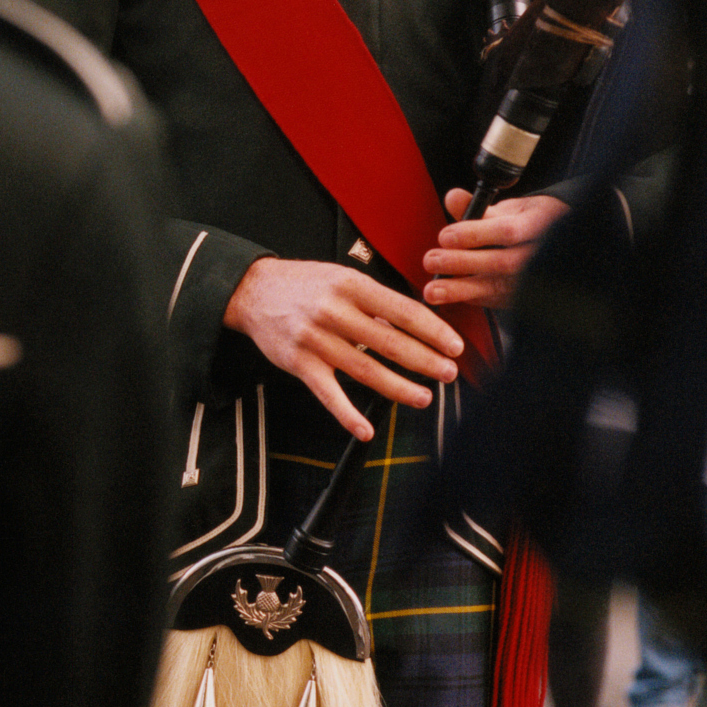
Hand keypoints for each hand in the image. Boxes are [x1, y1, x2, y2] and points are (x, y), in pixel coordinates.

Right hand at [222, 256, 463, 441]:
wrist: (253, 291)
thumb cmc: (303, 283)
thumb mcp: (342, 277)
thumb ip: (375, 301)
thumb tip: (412, 325)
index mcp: (351, 286)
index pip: (402, 311)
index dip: (432, 330)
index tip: (454, 345)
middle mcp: (334, 312)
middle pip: (388, 342)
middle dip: (424, 360)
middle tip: (448, 373)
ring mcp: (315, 340)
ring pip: (365, 370)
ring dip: (398, 387)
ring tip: (423, 397)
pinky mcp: (299, 364)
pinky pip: (327, 394)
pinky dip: (347, 414)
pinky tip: (365, 429)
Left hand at [422, 189, 569, 309]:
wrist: (558, 245)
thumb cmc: (527, 222)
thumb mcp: (510, 208)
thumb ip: (479, 207)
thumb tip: (452, 197)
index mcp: (539, 224)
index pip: (507, 231)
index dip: (475, 234)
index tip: (445, 236)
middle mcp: (540, 255)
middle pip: (501, 263)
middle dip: (463, 262)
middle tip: (431, 260)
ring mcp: (534, 279)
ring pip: (497, 287)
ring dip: (461, 289)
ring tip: (431, 290)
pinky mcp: (522, 297)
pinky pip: (494, 300)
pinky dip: (469, 297)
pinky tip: (447, 294)